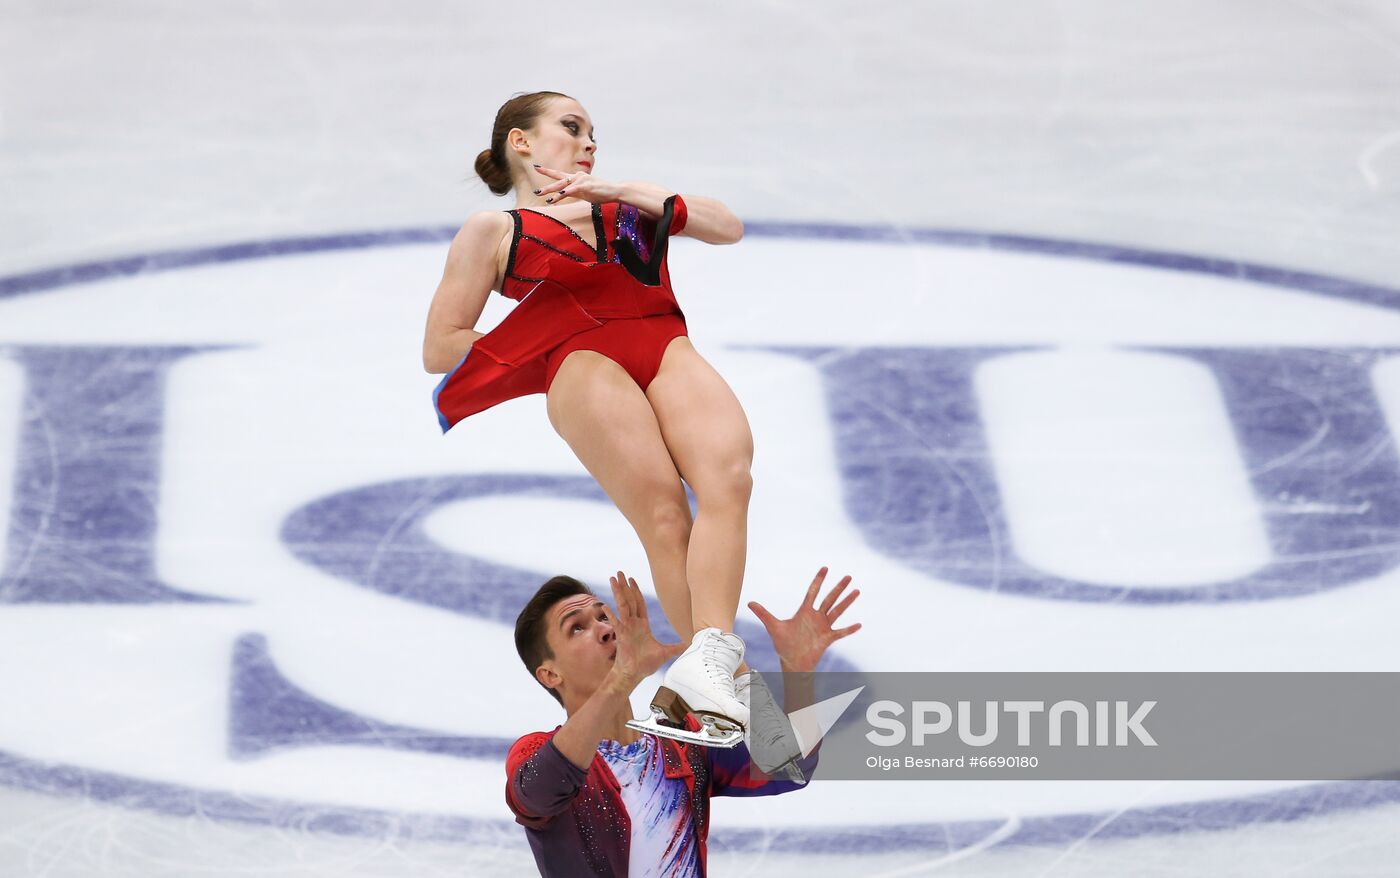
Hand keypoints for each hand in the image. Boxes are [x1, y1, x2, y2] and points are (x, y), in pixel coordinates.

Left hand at [532, 164, 620, 204]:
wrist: (614, 191)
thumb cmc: (601, 192)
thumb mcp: (585, 193)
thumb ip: (576, 193)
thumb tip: (569, 196)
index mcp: (576, 178)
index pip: (558, 174)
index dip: (547, 171)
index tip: (537, 167)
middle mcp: (577, 176)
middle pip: (558, 181)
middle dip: (546, 187)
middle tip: (535, 191)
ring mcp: (581, 180)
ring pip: (564, 186)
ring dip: (553, 192)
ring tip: (544, 197)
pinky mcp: (586, 185)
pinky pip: (573, 190)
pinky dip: (566, 193)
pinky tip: (560, 196)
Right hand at [607, 570, 686, 690]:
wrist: (634, 675)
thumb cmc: (646, 664)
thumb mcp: (665, 653)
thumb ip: (677, 647)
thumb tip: (691, 645)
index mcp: (642, 625)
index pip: (639, 603)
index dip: (636, 591)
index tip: (632, 579)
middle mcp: (633, 623)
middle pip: (629, 600)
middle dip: (625, 586)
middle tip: (619, 572)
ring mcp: (626, 628)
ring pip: (622, 606)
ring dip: (618, 592)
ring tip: (612, 578)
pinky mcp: (621, 635)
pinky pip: (616, 622)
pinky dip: (611, 614)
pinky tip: (605, 605)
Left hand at [747, 567, 861, 672]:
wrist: (792, 662)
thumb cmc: (783, 644)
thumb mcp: (773, 627)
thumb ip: (763, 614)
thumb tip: (749, 603)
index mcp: (805, 611)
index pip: (813, 592)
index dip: (819, 580)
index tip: (825, 568)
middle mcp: (816, 617)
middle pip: (829, 599)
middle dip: (838, 588)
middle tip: (848, 576)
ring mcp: (823, 627)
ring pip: (838, 611)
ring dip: (847, 602)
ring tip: (857, 591)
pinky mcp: (828, 639)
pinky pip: (841, 632)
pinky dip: (849, 629)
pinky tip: (859, 624)